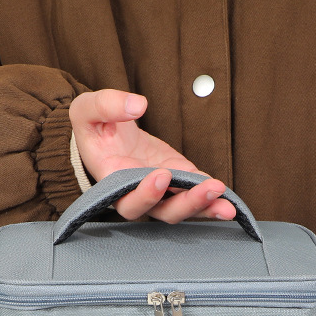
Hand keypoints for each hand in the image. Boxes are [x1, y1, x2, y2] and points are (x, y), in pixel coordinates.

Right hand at [69, 89, 235, 222]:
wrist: (108, 135)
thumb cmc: (94, 129)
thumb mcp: (86, 111)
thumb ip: (106, 105)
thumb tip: (138, 104)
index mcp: (113, 184)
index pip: (129, 201)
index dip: (146, 195)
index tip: (162, 175)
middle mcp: (139, 195)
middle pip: (163, 211)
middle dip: (187, 204)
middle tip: (209, 189)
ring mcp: (162, 192)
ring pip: (183, 208)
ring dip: (206, 207)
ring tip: (227, 204)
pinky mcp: (179, 180)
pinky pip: (196, 194)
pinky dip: (212, 199)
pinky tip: (228, 199)